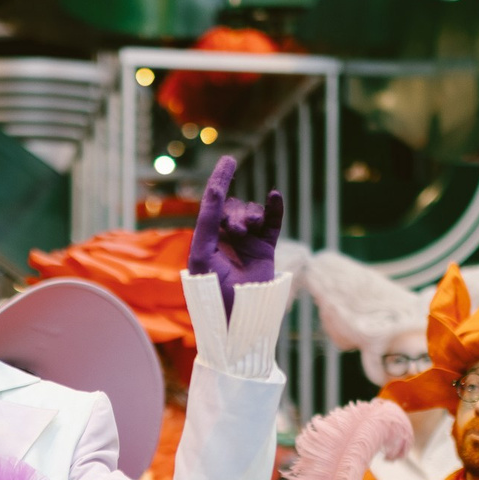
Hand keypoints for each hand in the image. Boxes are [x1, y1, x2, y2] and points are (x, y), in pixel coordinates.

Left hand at [189, 156, 285, 313]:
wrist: (239, 319)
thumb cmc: (214, 293)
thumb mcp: (203, 254)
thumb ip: (207, 223)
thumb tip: (215, 192)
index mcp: (207, 240)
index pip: (212, 204)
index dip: (220, 180)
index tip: (229, 160)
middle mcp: (227, 239)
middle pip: (233, 207)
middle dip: (235, 213)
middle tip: (238, 230)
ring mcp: (248, 244)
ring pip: (252, 213)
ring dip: (251, 215)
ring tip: (248, 232)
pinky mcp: (266, 250)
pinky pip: (273, 223)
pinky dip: (275, 209)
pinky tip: (274, 197)